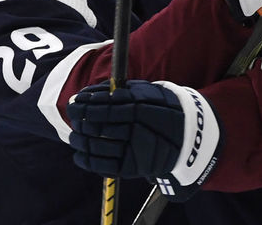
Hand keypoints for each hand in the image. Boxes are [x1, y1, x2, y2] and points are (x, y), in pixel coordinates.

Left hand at [67, 80, 220, 201]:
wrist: (188, 137)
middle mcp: (139, 130)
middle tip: (73, 113)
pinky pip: (104, 166)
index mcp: (143, 109)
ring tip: (74, 135)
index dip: (89, 104)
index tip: (76, 100)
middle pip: (101, 126)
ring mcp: (136, 150)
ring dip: (81, 140)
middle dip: (82, 119)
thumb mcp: (148, 94)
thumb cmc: (162, 110)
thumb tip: (91, 93)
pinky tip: (79, 154)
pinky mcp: (133, 168)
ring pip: (99, 146)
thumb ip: (122, 92)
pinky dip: (87, 160)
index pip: (108, 107)